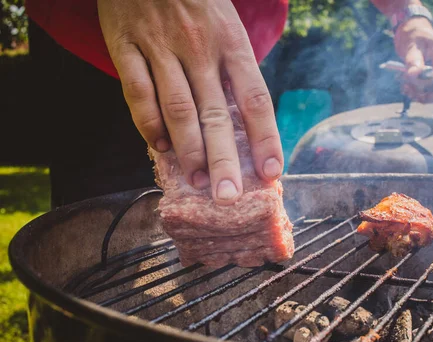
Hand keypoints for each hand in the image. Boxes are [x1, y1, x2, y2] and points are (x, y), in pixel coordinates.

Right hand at [97, 0, 282, 204]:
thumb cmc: (196, 0)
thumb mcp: (227, 25)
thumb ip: (234, 71)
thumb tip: (245, 126)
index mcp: (231, 41)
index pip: (255, 98)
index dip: (265, 138)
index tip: (272, 172)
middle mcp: (199, 47)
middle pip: (215, 113)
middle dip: (224, 159)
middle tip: (229, 196)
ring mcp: (160, 46)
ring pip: (177, 108)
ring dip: (188, 151)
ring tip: (197, 182)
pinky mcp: (125, 45)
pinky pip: (137, 93)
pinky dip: (147, 124)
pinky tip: (159, 148)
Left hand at [394, 17, 432, 106]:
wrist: (413, 32)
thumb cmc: (414, 35)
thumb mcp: (411, 44)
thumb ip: (413, 59)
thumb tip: (413, 75)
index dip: (427, 84)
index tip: (411, 80)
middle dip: (426, 95)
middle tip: (410, 90)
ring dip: (419, 96)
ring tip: (405, 87)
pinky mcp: (432, 81)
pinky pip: (427, 94)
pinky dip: (416, 94)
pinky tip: (406, 88)